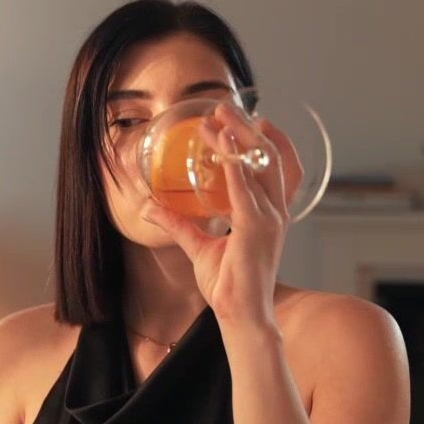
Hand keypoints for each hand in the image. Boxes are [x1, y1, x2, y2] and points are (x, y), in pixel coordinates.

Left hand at [142, 102, 295, 327]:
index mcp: (268, 212)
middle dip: (247, 128)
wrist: (241, 315)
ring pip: (259, 164)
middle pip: (268, 155)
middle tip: (223, 107)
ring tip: (219, 117)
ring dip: (238, 136)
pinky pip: (245, 188)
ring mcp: (270, 218)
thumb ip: (178, 224)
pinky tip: (221, 144)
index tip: (236, 119)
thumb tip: (149, 208)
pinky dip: (234, 163)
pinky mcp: (257, 228)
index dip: (257, 139)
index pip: (270, 165)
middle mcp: (274, 210)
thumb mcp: (198, 246)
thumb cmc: (228, 284)